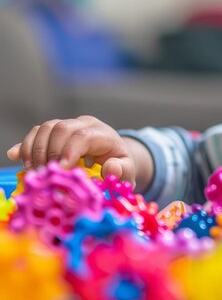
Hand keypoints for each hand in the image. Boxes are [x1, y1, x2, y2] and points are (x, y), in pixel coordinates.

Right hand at [6, 115, 137, 187]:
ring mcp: (67, 125)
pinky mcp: (54, 132)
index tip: (60, 169)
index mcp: (102, 134)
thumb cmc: (120, 166)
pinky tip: (16, 157)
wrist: (113, 157)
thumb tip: (111, 167)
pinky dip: (25, 146)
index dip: (69, 151)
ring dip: (35, 151)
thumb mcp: (128, 171)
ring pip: (45, 128)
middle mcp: (83, 124)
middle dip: (50, 152)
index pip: (83, 136)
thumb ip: (123, 171)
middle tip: (45, 175)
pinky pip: (36, 133)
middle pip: (61, 128)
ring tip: (35, 173)